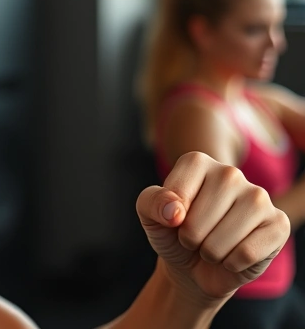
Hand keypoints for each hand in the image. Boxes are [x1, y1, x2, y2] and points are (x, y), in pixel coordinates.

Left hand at [137, 151, 289, 303]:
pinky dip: (231, 263)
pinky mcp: (278, 224)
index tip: (173, 218)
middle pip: (198, 220)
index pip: (175, 193)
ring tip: (212, 245)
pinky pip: (246, 253)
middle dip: (190, 237)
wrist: (193, 265)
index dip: (168, 216)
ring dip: (210, 252)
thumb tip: (175, 211)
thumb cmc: (172, 233)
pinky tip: (233, 256)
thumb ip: (151, 202)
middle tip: (194, 235)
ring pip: (222, 239)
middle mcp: (231, 173)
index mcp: (198, 162)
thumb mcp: (149, 215)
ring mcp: (259, 197)